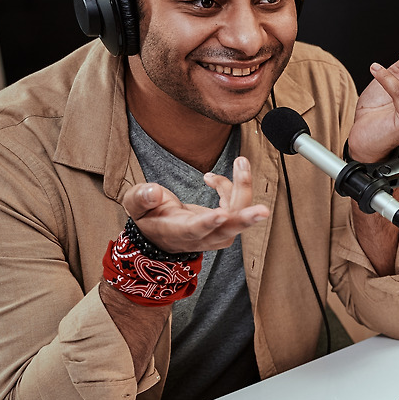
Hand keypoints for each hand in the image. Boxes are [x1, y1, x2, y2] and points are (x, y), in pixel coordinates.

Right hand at [120, 157, 269, 254]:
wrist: (161, 234)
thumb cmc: (149, 216)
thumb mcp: (136, 206)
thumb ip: (141, 198)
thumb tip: (153, 191)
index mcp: (179, 232)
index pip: (196, 229)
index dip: (209, 222)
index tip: (221, 214)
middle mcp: (202, 236)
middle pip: (228, 230)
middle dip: (245, 219)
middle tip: (263, 211)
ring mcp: (217, 233)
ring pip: (238, 214)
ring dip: (242, 187)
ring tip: (240, 163)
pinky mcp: (226, 224)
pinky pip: (237, 205)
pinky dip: (230, 187)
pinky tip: (212, 179)